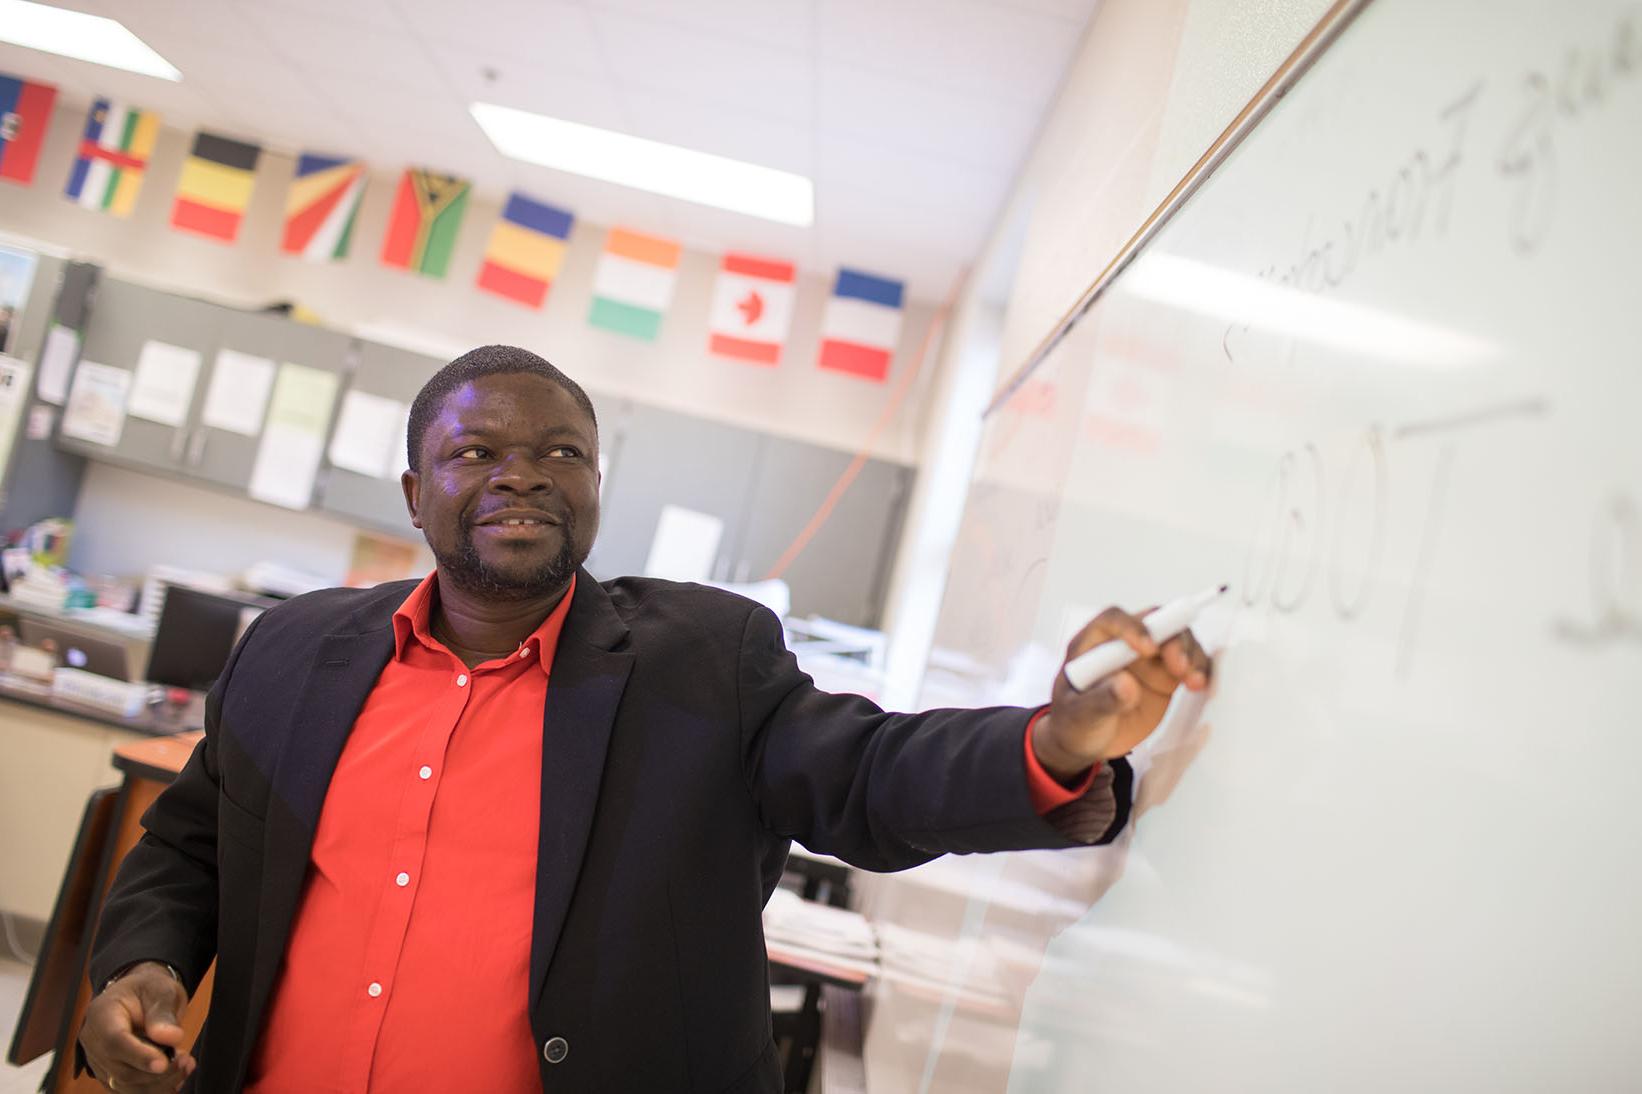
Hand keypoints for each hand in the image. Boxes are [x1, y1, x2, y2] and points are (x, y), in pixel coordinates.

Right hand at [79, 962, 195, 1091]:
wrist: (140, 995)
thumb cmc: (149, 989)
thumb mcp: (161, 990)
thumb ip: (163, 1013)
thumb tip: (170, 1038)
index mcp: (101, 1014)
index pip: (114, 1041)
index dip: (138, 1056)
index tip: (163, 1063)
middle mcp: (93, 1041)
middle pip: (119, 1069)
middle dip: (155, 1073)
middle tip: (185, 1061)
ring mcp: (99, 1060)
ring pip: (125, 1085)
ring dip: (158, 1083)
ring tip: (185, 1066)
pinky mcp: (110, 1074)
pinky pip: (130, 1089)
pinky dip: (155, 1088)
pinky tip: (176, 1076)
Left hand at [1033, 606, 1212, 780]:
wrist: (1086, 741)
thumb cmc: (1074, 722)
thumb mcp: (1080, 715)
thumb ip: (1101, 700)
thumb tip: (1127, 684)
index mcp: (1092, 643)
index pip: (1113, 620)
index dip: (1133, 627)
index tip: (1148, 648)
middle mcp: (1123, 643)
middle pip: (1154, 623)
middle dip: (1172, 639)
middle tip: (1180, 667)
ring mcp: (1147, 658)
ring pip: (1177, 640)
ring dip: (1191, 655)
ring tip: (1195, 682)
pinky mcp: (1165, 675)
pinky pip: (1189, 664)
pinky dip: (1201, 670)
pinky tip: (1203, 685)